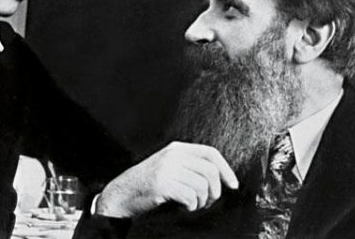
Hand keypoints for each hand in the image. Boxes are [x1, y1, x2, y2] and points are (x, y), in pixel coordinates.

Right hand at [94, 141, 238, 217]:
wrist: (121, 194)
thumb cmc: (147, 184)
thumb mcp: (168, 166)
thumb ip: (189, 165)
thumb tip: (220, 177)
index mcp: (177, 148)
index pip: (211, 153)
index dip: (226, 169)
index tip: (233, 185)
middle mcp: (173, 155)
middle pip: (210, 171)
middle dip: (215, 191)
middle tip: (207, 202)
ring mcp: (167, 168)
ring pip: (203, 186)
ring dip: (202, 201)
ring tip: (193, 205)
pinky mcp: (162, 183)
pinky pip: (191, 196)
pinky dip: (192, 206)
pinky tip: (184, 207)